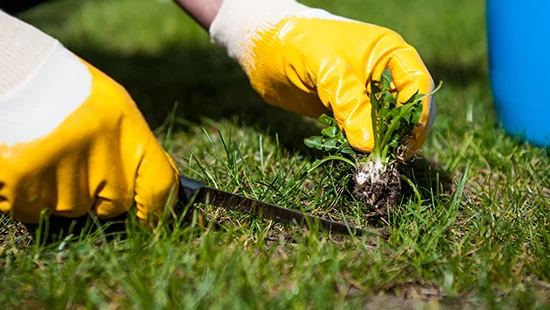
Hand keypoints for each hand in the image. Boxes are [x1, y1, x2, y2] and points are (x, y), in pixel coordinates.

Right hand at [0, 45, 178, 223]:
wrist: (12, 72)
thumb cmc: (67, 91)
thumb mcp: (114, 109)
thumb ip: (135, 151)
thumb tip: (159, 195)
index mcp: (127, 129)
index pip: (159, 186)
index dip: (159, 209)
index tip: (151, 219)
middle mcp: (99, 151)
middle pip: (113, 204)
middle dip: (99, 194)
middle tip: (77, 161)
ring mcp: (60, 169)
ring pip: (71, 209)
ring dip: (60, 192)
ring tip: (47, 153)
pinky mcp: (22, 181)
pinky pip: (32, 209)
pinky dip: (28, 194)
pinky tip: (27, 162)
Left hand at [210, 0, 435, 157]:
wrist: (262, 48)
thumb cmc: (296, 44)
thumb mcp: (325, 68)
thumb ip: (349, 102)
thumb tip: (369, 145)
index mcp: (389, 52)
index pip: (418, 86)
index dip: (416, 116)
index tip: (405, 143)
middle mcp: (383, 74)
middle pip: (408, 109)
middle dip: (401, 134)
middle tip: (387, 159)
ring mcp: (365, 93)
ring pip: (386, 124)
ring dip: (381, 144)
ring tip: (370, 162)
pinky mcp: (347, 109)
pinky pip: (363, 132)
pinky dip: (361, 145)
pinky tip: (355, 156)